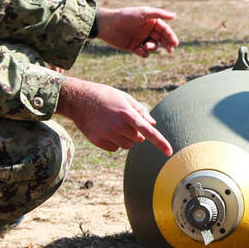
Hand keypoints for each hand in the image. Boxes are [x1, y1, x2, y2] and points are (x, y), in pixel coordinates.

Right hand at [57, 78, 171, 155]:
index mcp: (127, 114)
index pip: (148, 132)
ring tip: (113, 124)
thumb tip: (152, 124)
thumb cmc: (105, 96)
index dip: (160, 142)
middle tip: (123, 121)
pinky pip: (114, 149)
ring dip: (125, 138)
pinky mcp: (98, 141)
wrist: (79, 99)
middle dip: (135, 133)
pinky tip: (105, 130)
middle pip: (138, 139)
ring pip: (127, 145)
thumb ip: (140, 111)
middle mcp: (118, 126)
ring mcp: (108, 135)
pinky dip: (113, 142)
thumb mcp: (124, 98)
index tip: (169, 152)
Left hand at [96, 6, 178, 57]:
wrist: (108, 25)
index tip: (175, 43)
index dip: (171, 36)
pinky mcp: (133, 47)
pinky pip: (143, 53)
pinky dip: (144, 53)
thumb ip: (159, 14)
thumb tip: (174, 16)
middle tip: (170, 50)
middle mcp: (147, 30)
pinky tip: (140, 49)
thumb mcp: (143, 13)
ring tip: (147, 45)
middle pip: (161, 39)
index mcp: (150, 22)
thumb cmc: (126, 16)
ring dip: (153, 47)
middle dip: (167, 44)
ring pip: (153, 46)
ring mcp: (140, 39)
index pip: (164, 29)